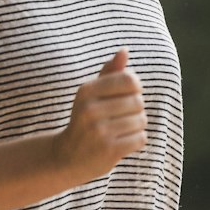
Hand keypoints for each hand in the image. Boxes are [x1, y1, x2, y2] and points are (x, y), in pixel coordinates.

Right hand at [53, 50, 146, 184]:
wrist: (67, 158)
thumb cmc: (85, 121)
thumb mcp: (92, 95)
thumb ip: (110, 72)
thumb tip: (124, 51)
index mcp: (86, 91)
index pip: (130, 80)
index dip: (135, 89)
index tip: (126, 97)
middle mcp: (90, 109)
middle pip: (138, 101)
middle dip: (136, 110)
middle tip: (121, 119)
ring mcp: (99, 131)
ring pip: (141, 120)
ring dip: (137, 127)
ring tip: (121, 131)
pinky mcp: (108, 150)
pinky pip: (140, 139)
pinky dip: (136, 141)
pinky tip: (122, 143)